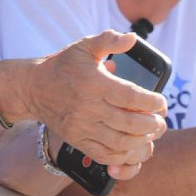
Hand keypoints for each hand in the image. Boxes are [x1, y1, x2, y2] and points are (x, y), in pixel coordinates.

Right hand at [28, 31, 166, 175]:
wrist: (33, 89)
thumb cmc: (63, 66)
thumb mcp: (85, 46)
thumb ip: (109, 40)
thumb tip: (132, 38)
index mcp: (94, 83)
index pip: (131, 96)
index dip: (152, 102)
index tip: (161, 102)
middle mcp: (89, 107)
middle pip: (130, 123)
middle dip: (152, 124)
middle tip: (160, 120)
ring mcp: (82, 127)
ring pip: (120, 142)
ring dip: (142, 141)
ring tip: (150, 133)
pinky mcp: (77, 140)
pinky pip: (104, 155)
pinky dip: (123, 157)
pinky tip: (133, 148)